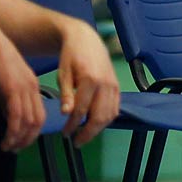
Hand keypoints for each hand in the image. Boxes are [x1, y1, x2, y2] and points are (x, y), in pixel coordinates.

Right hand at [0, 21, 45, 152]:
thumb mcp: (6, 84)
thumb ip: (9, 101)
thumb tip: (9, 118)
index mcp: (33, 87)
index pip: (40, 115)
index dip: (33, 132)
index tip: (22, 142)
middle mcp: (32, 89)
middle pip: (38, 121)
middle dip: (28, 139)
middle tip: (15, 149)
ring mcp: (24, 89)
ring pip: (28, 121)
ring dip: (19, 138)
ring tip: (8, 148)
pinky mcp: (12, 89)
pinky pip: (16, 116)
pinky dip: (12, 131)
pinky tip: (5, 140)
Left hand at [54, 21, 119, 146]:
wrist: (86, 40)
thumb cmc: (71, 56)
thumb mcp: (63, 74)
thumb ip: (66, 95)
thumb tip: (66, 114)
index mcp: (90, 80)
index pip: (81, 111)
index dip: (72, 125)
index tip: (64, 134)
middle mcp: (106, 84)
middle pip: (99, 116)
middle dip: (88, 132)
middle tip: (76, 142)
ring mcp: (114, 85)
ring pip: (110, 114)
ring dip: (99, 128)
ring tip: (86, 134)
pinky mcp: (117, 85)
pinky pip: (116, 107)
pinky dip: (107, 119)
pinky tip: (97, 123)